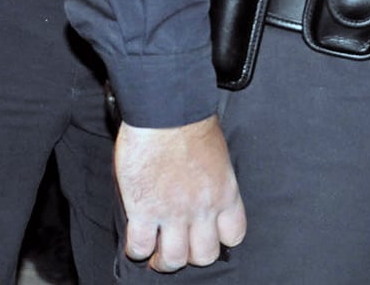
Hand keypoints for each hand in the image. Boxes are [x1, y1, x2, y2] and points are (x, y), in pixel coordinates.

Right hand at [114, 115, 245, 272]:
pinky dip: (136, 249)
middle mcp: (203, 208)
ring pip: (173, 259)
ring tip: (154, 256)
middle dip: (190, 256)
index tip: (207, 237)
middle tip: (177, 250)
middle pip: (203, 255)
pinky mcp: (144, 210)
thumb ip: (212, 177)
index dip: (219, 240)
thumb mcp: (215, 153)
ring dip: (163, 261)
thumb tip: (201, 185)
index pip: (233, 235)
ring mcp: (174, 212)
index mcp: (225, 193)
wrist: (165, 109)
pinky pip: (140, 245)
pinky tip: (135, 243)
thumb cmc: (188, 119)